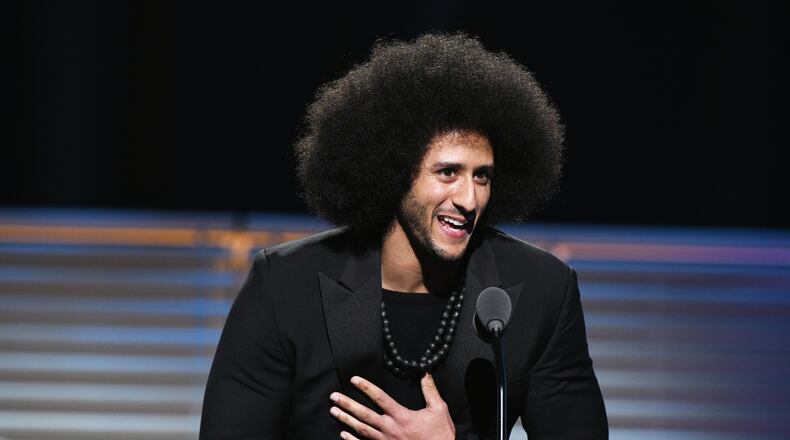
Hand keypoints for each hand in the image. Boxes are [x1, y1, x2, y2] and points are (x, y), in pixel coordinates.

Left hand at [329, 373, 454, 439]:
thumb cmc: (440, 435)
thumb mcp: (439, 410)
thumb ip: (430, 390)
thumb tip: (424, 372)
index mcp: (402, 416)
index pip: (380, 398)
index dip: (366, 387)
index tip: (354, 380)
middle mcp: (390, 429)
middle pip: (364, 414)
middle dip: (348, 404)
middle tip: (334, 397)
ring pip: (361, 430)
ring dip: (346, 420)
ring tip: (333, 411)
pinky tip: (343, 434)